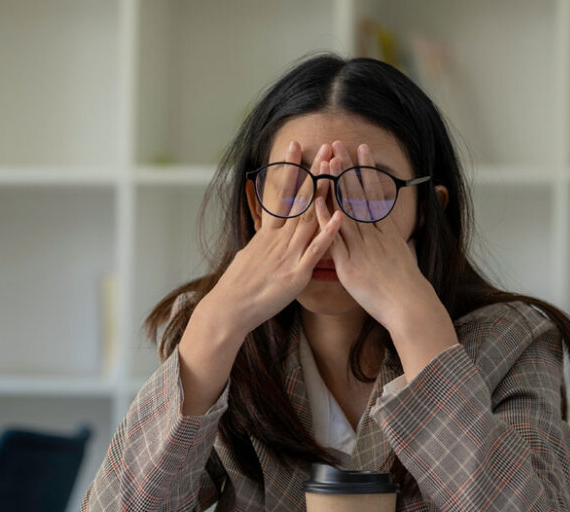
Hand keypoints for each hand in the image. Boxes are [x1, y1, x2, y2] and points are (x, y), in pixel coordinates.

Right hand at [202, 140, 342, 336]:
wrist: (230, 308)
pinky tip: (339, 215)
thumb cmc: (239, 286)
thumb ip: (263, 242)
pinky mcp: (297, 273)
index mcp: (268, 233)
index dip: (290, 168)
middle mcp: (279, 238)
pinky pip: (316, 250)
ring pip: (310, 217)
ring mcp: (289, 253)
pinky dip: (328, 232)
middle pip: (300, 198)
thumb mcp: (249, 255)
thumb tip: (265, 233)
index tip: (295, 145)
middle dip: (314, 171)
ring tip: (336, 169)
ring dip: (325, 192)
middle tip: (325, 147)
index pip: (281, 193)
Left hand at [315, 141, 459, 379]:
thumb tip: (396, 235)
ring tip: (327, 161)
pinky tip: (316, 200)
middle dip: (348, 168)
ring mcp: (361, 247)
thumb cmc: (407, 288)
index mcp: (387, 231)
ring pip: (346, 209)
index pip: (375, 193)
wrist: (409, 306)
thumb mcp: (405, 257)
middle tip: (339, 144)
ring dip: (336, 184)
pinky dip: (325, 218)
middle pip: (359, 195)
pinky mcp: (349, 264)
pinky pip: (334, 238)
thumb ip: (396, 243)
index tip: (361, 150)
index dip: (366, 171)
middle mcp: (374, 235)